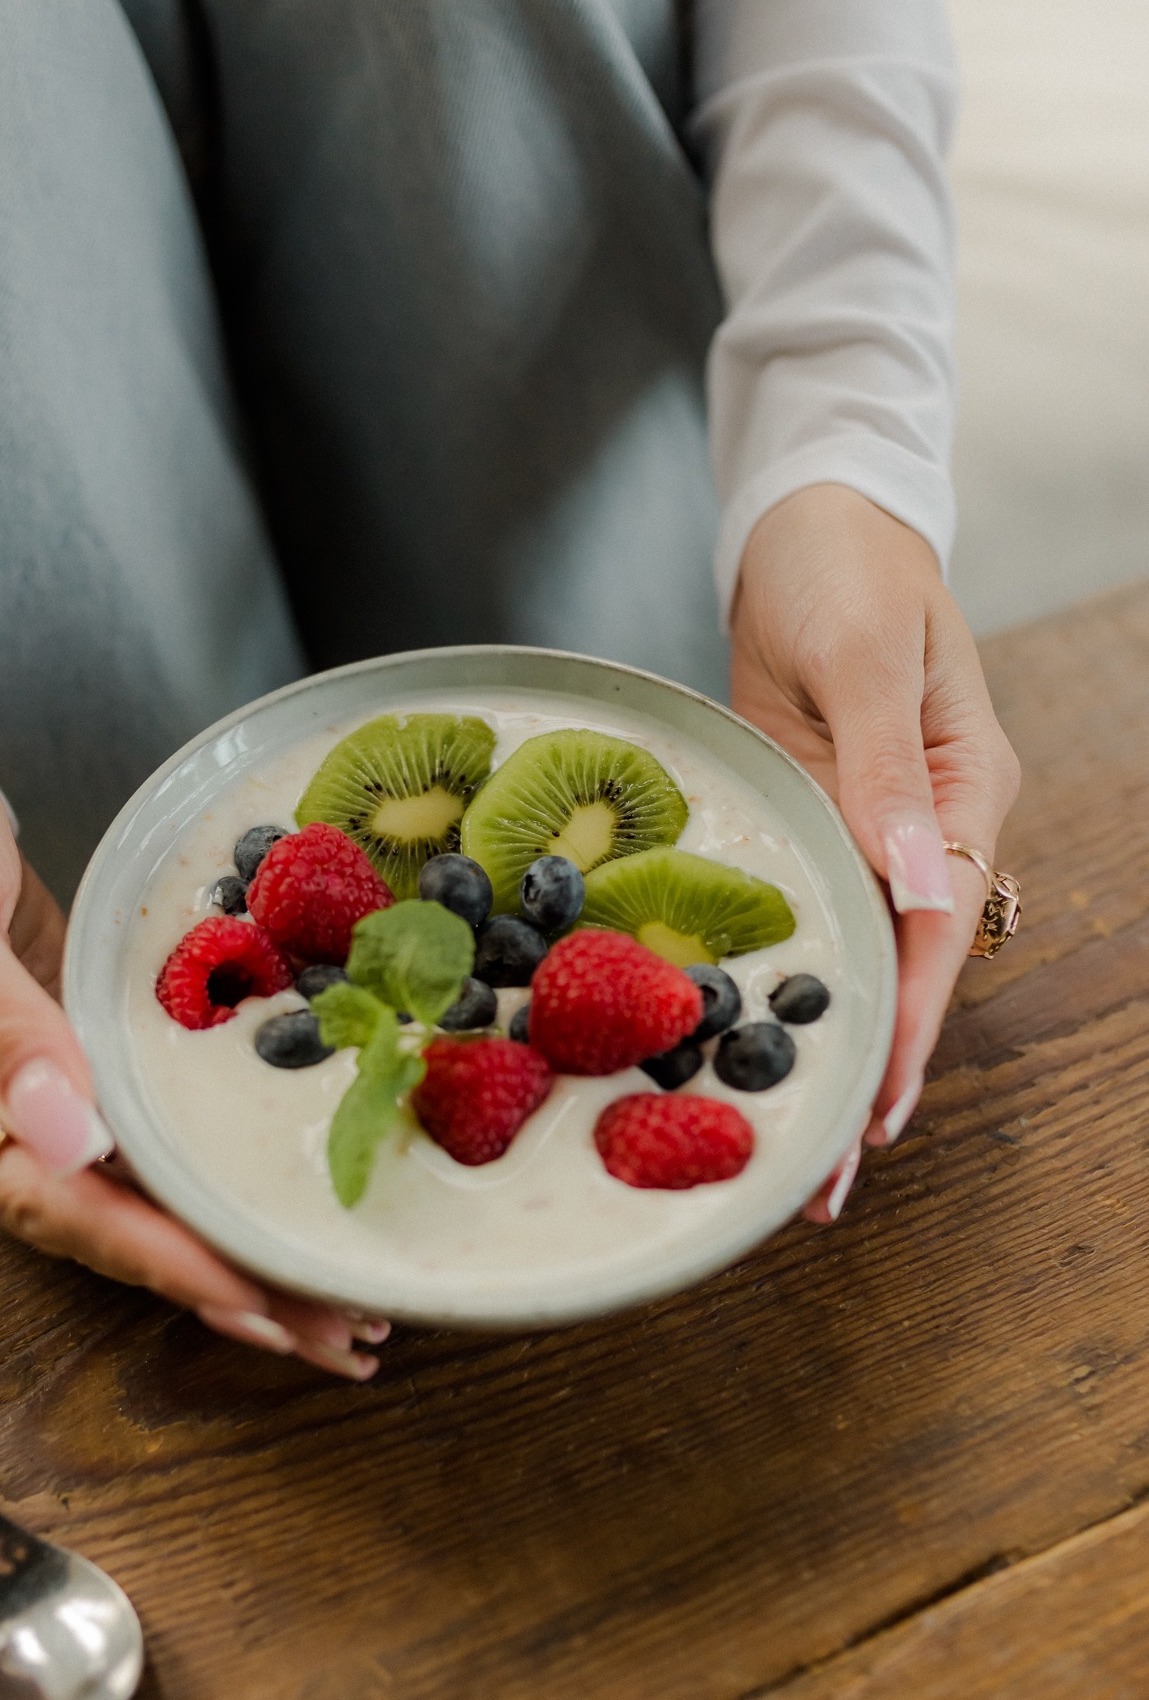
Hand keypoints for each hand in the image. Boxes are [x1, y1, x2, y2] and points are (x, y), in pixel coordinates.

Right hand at [0, 742, 384, 1377]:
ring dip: (230, 1250)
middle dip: (218, 1283)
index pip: (52, 1205)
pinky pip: (148, 1141)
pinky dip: (210, 1181)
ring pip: (135, 1199)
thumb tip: (69, 1132)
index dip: (153, 1255)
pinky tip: (277, 1209)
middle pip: (104, 1230)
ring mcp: (24, 1102)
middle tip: (336, 1332)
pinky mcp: (72, 1066)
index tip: (247, 1293)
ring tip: (336, 1307)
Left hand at [730, 485, 1020, 1218]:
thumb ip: (889, 771)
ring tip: (774, 1144)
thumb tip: (924, 885)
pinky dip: (775, 983)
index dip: (903, 1030)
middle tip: (812, 1183)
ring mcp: (862, 830)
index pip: (935, 935)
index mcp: (964, 792)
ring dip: (818, 1047)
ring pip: (850, 960)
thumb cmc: (847, 565)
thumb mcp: (867, 657)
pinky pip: (799, 916)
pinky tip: (735, 1041)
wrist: (805, 516)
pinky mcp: (806, 818)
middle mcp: (921, 829)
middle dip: (860, 1075)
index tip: (867, 1118)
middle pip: (898, 973)